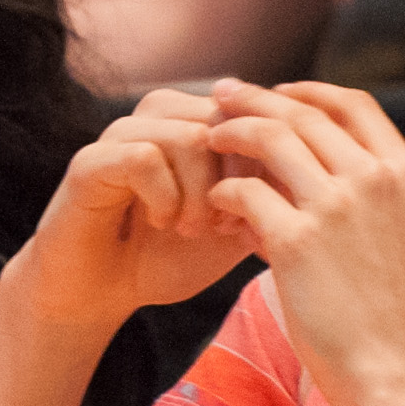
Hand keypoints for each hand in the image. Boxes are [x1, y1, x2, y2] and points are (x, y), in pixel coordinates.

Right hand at [4, 88, 260, 339]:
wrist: (97, 293)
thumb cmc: (162, 257)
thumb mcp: (230, 227)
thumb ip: (265, 197)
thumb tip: (314, 177)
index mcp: (192, 122)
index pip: (250, 113)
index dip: (265, 163)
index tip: (262, 212)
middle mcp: (158, 117)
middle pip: (224, 119)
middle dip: (239, 177)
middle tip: (229, 225)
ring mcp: (121, 134)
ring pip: (188, 135)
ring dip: (201, 191)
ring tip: (193, 228)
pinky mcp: (90, 161)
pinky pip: (143, 156)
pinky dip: (164, 196)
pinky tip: (161, 222)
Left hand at [197, 82, 404, 405]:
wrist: (397, 375)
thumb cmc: (390, 315)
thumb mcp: (392, 236)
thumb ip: (357, 196)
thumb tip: (296, 171)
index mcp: (402, 173)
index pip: (353, 103)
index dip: (308, 90)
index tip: (276, 91)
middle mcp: (373, 178)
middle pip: (303, 112)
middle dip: (255, 98)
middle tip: (219, 95)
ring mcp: (336, 207)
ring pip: (270, 138)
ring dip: (231, 132)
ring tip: (206, 137)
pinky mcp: (297, 242)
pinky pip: (244, 192)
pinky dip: (223, 191)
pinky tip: (213, 205)